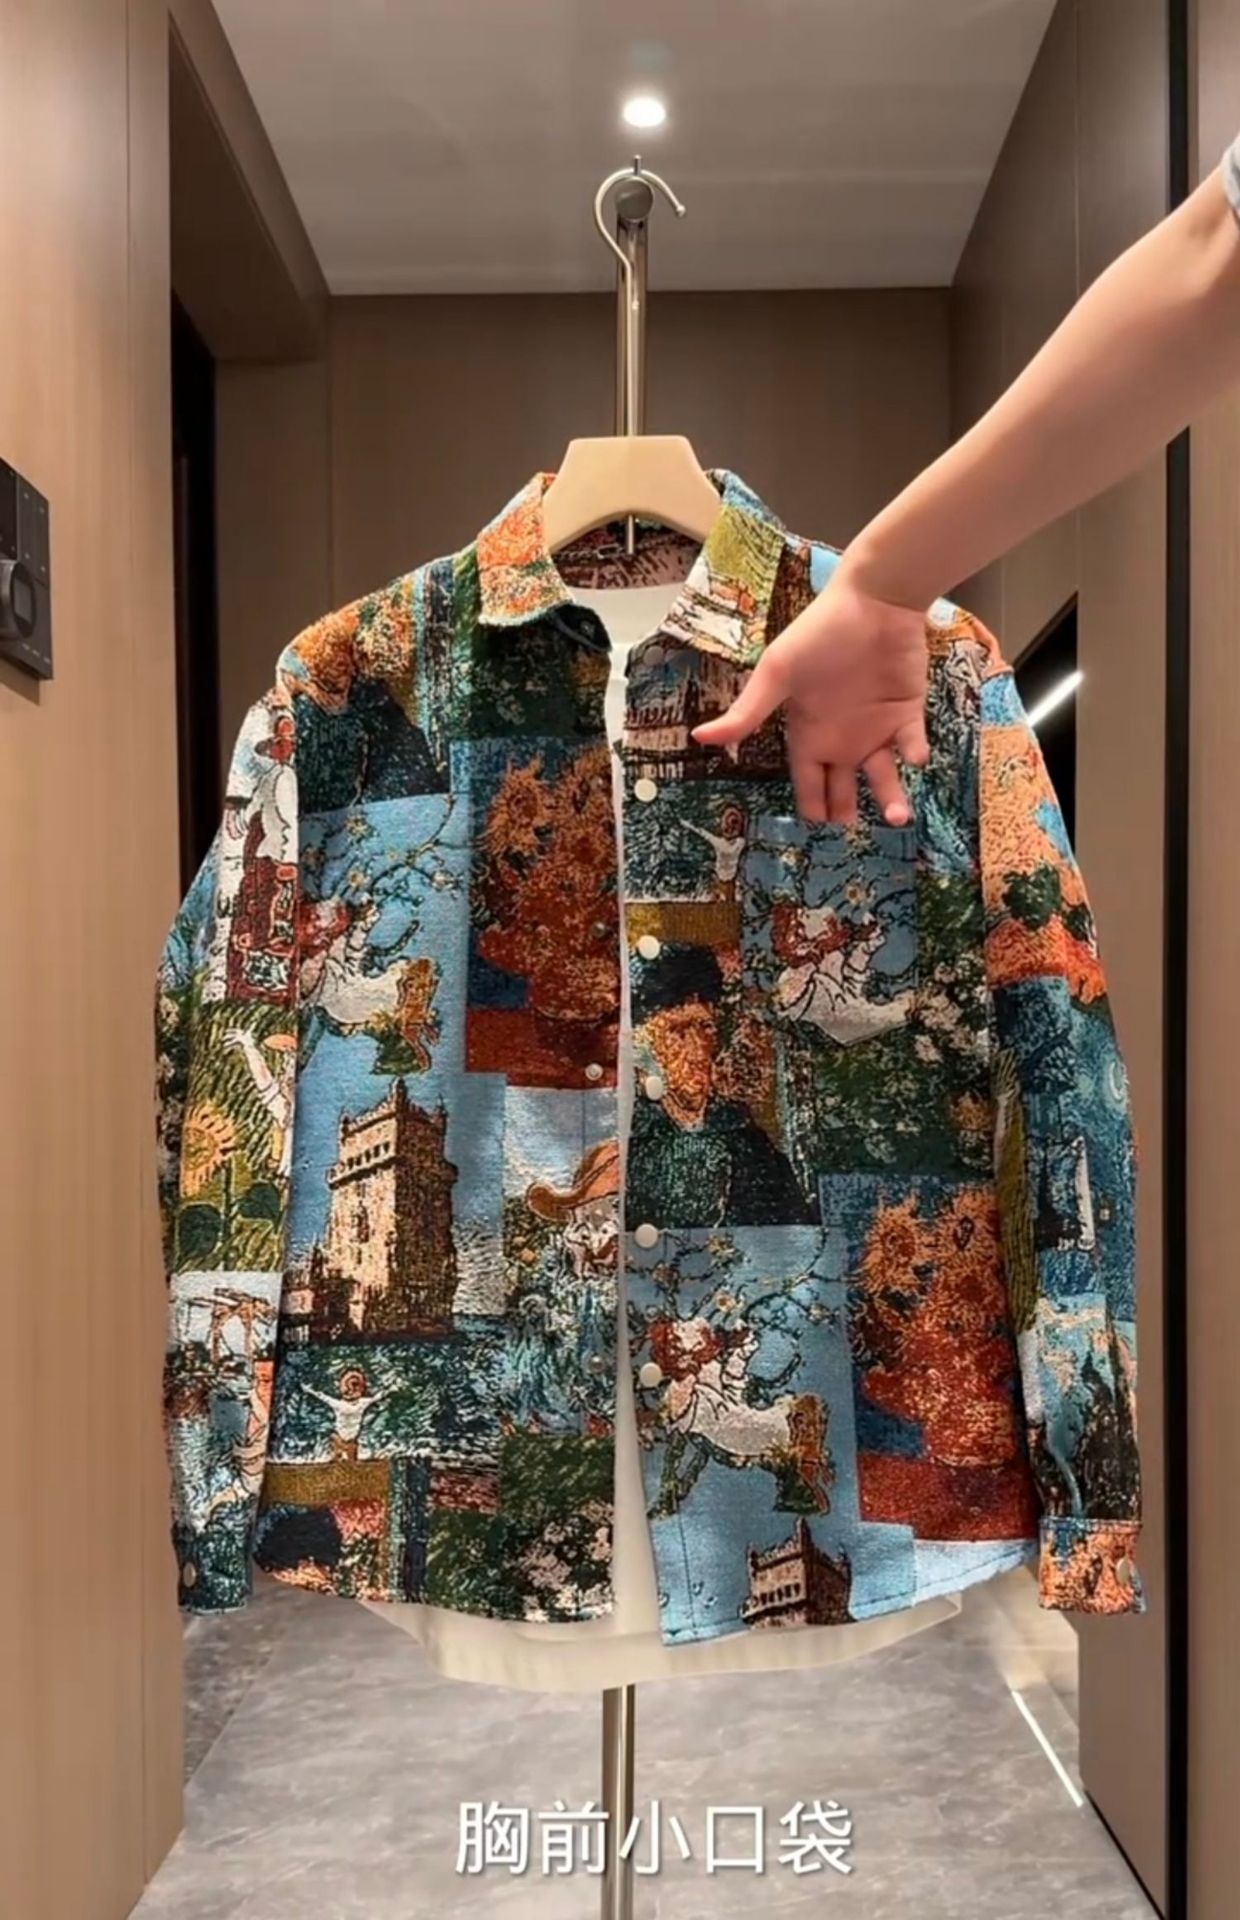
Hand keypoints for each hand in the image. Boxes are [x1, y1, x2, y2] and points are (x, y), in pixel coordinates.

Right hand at [689, 564, 930, 824]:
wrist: (874, 599)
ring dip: (890, 798)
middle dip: (846, 810)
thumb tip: (698, 738)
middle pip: (844, 787)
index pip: (808, 779)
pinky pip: (913, 744)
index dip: (811, 803)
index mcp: (809, 732)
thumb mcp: (776, 672)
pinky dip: (915, 754)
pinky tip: (912, 757)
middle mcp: (842, 736)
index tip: (814, 826)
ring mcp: (876, 726)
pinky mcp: (908, 712)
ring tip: (897, 817)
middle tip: (849, 828)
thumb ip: (748, 711)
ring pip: (883, 776)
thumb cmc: (818, 634)